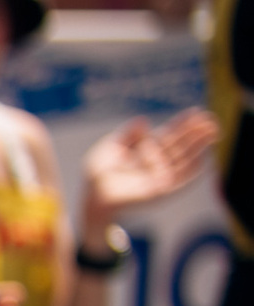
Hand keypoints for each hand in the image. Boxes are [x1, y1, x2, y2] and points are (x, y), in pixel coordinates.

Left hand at [81, 110, 216, 229]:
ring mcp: (161, 175)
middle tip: (211, 119)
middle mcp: (158, 161)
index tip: (196, 111)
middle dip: (196, 132)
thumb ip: (128, 135)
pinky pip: (180, 179)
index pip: (169, 133)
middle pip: (181, 144)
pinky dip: (191, 169)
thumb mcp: (111, 147)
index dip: (183, 123)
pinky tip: (203, 157)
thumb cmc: (100, 171)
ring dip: (199, 146)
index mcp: (148, 148)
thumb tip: (143, 120)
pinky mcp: (161, 190)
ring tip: (212, 132)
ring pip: (184, 158)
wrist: (93, 195)